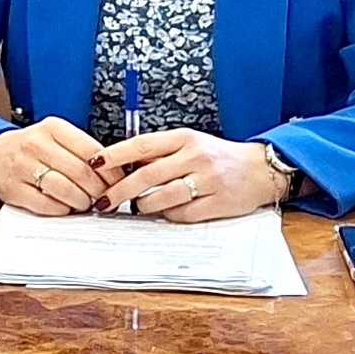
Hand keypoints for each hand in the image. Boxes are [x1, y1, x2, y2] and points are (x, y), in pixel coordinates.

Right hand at [0, 119, 111, 215]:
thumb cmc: (33, 148)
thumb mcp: (57, 137)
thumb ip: (82, 151)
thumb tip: (114, 173)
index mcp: (52, 128)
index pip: (91, 151)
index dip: (109, 171)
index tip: (118, 182)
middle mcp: (36, 144)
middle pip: (80, 172)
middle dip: (98, 190)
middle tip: (105, 198)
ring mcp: (22, 167)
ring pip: (64, 189)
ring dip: (82, 201)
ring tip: (86, 203)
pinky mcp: (14, 189)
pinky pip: (46, 205)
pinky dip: (62, 209)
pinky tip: (66, 207)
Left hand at [96, 129, 287, 221]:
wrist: (260, 169)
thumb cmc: (218, 157)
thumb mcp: (188, 144)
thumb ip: (159, 153)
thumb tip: (121, 164)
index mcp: (184, 138)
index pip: (141, 145)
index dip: (114, 155)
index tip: (93, 164)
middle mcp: (195, 156)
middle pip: (147, 174)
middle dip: (120, 190)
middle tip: (103, 201)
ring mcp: (207, 180)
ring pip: (163, 197)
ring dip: (144, 205)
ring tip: (136, 207)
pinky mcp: (217, 202)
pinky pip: (182, 214)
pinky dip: (169, 215)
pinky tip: (167, 212)